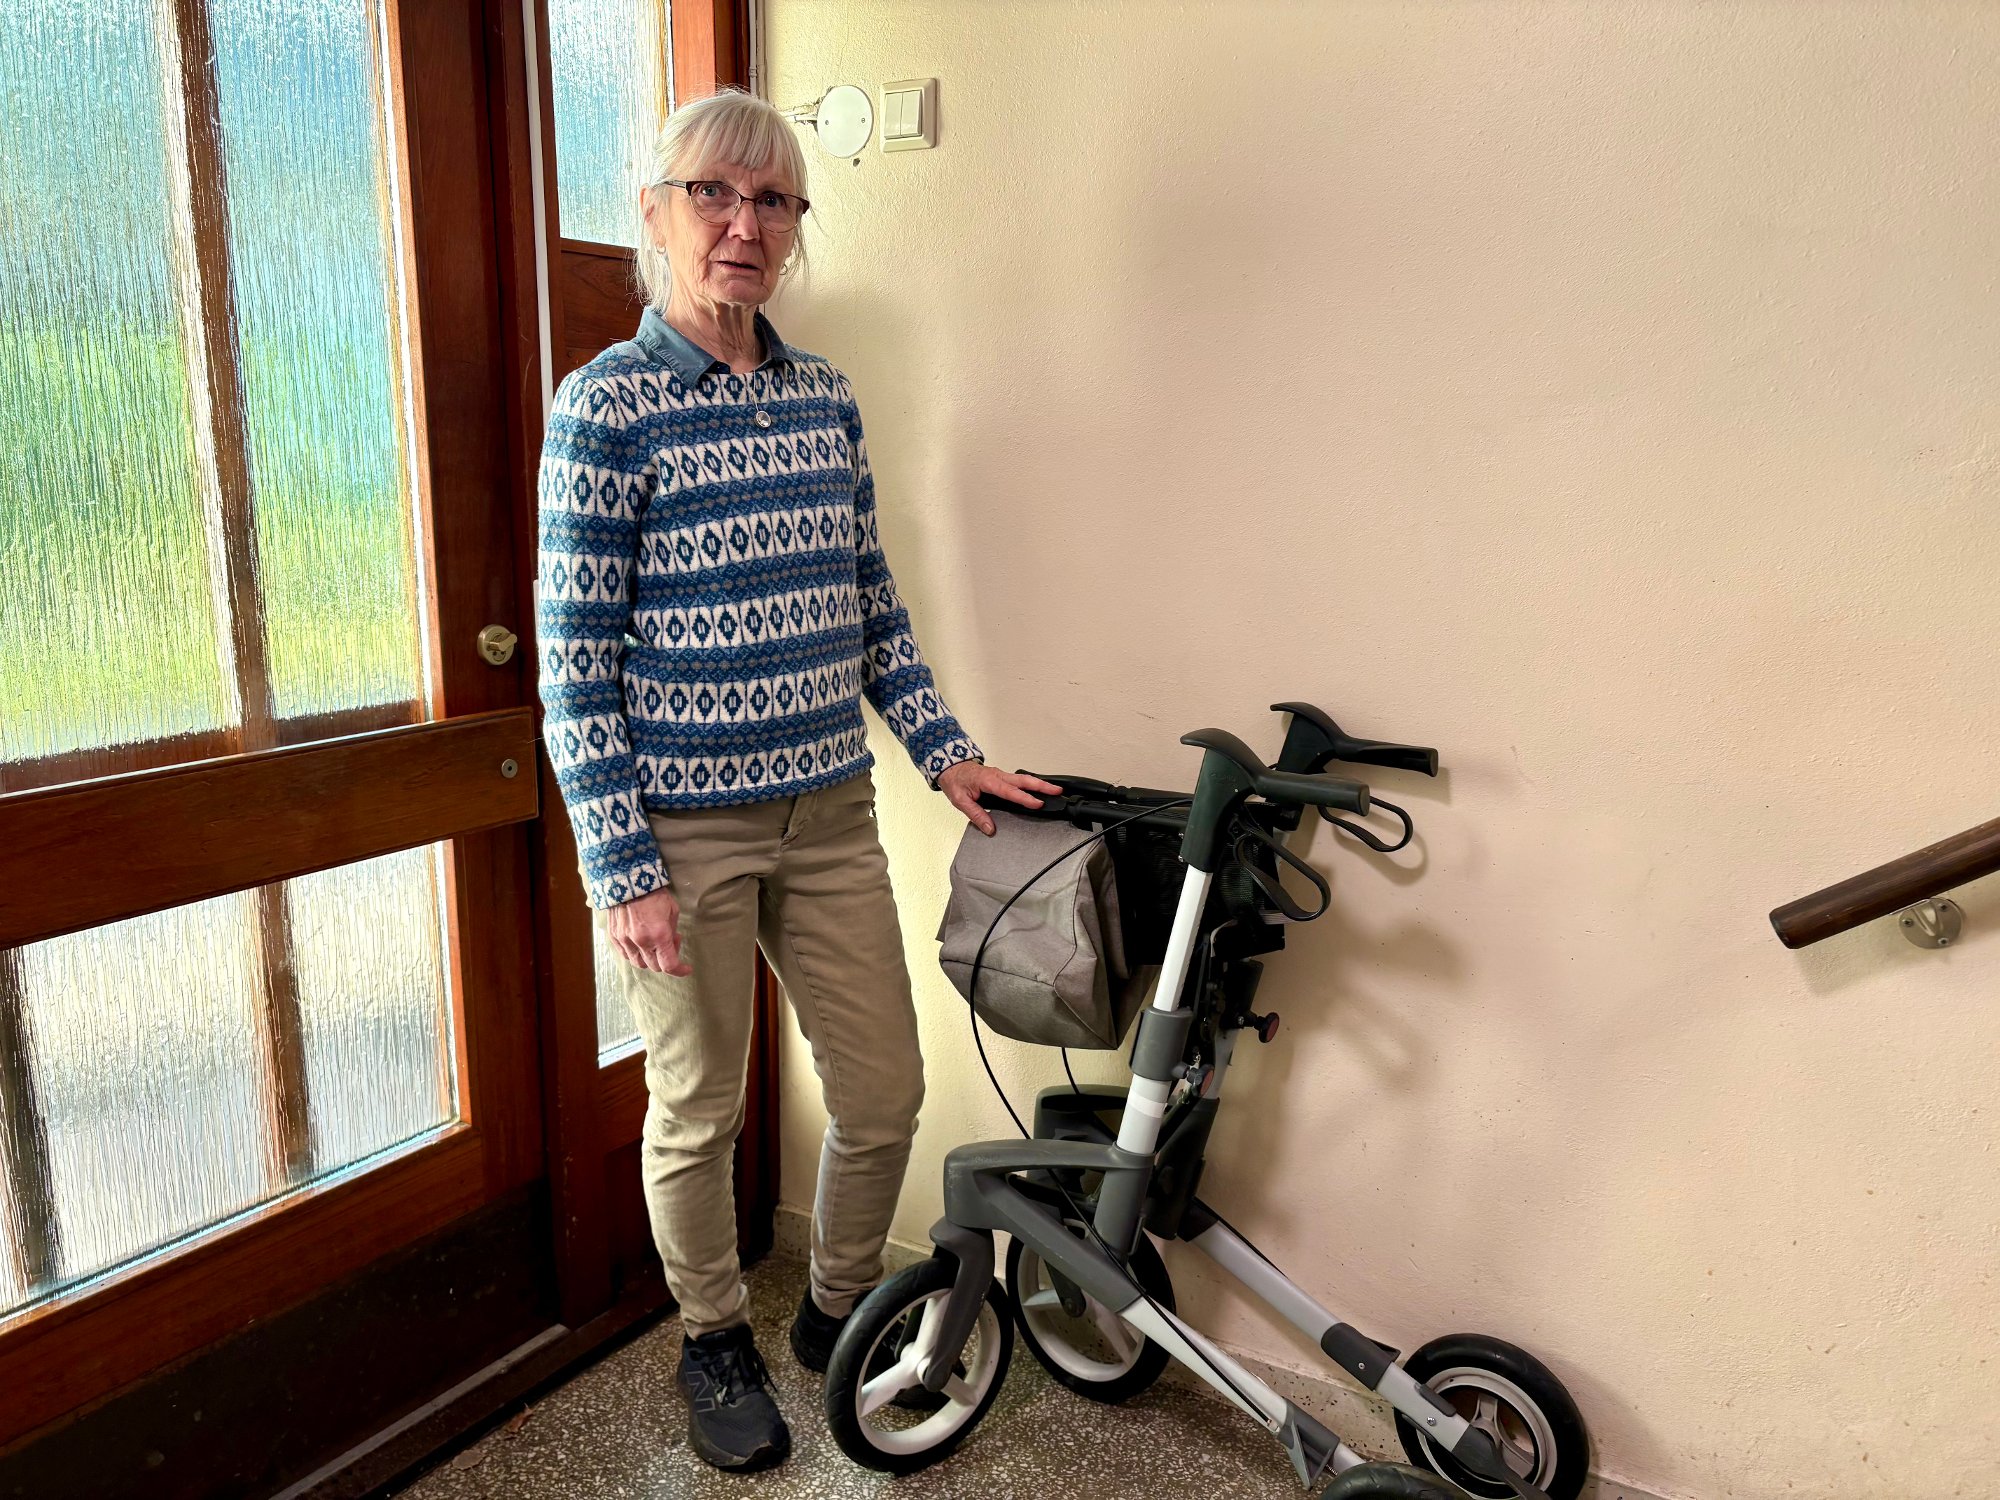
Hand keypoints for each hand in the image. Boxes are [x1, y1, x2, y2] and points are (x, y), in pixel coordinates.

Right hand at [606, 887, 692, 975]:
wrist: (628, 880)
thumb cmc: (655, 894)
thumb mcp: (672, 912)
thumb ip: (672, 933)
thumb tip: (671, 945)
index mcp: (659, 935)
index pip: (669, 965)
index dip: (679, 971)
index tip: (686, 969)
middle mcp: (641, 942)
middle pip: (654, 966)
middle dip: (665, 959)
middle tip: (670, 942)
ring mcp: (625, 941)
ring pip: (638, 963)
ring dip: (649, 959)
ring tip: (654, 943)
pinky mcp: (614, 937)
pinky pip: (625, 955)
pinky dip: (635, 954)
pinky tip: (641, 943)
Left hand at [937, 760, 1062, 836]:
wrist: (951, 766)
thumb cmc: (955, 781)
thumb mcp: (960, 800)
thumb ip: (976, 814)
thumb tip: (989, 829)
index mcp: (988, 781)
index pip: (1010, 791)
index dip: (1025, 798)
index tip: (1038, 804)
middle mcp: (998, 775)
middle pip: (1024, 780)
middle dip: (1042, 786)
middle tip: (1058, 791)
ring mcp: (1001, 775)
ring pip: (1024, 778)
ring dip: (1040, 784)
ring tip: (1055, 790)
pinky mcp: (1002, 777)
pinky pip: (1019, 779)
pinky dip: (1032, 783)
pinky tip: (1039, 789)